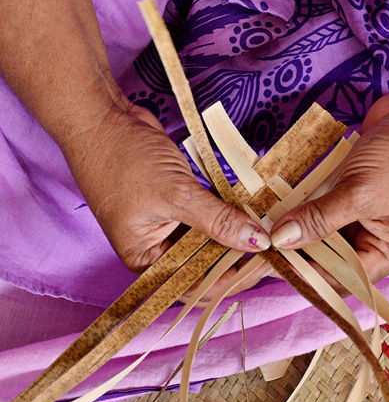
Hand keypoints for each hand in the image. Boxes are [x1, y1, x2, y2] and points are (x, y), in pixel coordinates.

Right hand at [66, 103, 269, 272]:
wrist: (102, 117)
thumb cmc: (121, 158)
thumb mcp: (174, 193)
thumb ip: (217, 220)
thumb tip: (256, 242)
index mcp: (145, 260)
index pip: (194, 285)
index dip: (229, 279)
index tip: (262, 267)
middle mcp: (157, 249)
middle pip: (205, 266)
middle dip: (237, 258)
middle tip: (274, 248)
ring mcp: (168, 226)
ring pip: (210, 242)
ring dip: (236, 236)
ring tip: (268, 231)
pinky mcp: (178, 204)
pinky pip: (208, 218)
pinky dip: (227, 215)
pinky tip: (252, 213)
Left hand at [269, 93, 388, 283]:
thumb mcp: (361, 192)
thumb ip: (320, 219)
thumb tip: (282, 240)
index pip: (341, 278)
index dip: (306, 274)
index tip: (271, 262)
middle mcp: (378, 240)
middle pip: (329, 258)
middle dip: (298, 250)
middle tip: (261, 241)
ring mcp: (366, 215)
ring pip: (323, 232)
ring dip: (298, 227)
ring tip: (264, 225)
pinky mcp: (355, 191)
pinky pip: (325, 206)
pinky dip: (306, 205)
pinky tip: (279, 204)